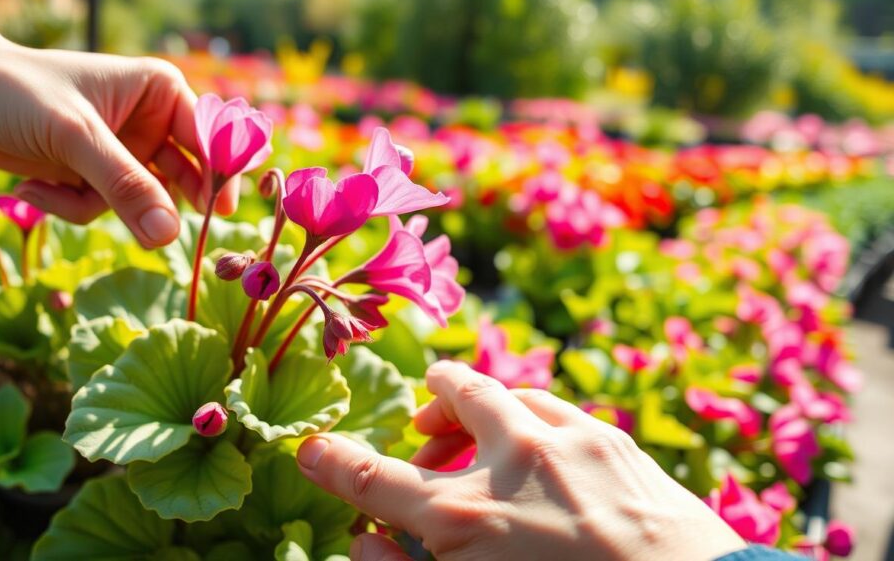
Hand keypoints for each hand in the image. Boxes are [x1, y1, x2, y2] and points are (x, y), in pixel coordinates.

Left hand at [0, 39, 237, 246]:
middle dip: (159, 203)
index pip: (207, 138)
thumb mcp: (74, 137)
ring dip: (96, 206)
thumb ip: (125, 185)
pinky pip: (104, 210)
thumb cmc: (17, 93)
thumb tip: (169, 236)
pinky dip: (68, 207)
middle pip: (184, 177)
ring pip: (140, 202)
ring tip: (53, 189)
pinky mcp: (93, 177)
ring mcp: (122, 153)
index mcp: (160, 92)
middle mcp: (149, 123)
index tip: (219, 211)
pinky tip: (30, 188)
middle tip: (162, 232)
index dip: (219, 173)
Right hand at [297, 361, 745, 560]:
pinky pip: (559, 409)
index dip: (333, 462)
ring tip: (482, 445)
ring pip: (510, 393)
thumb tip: (369, 538)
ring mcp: (573, 442)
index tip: (311, 449)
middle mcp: (515, 461)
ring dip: (483, 411)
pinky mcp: (619, 442)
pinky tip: (544, 458)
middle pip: (454, 393)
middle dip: (430, 403)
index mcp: (466, 518)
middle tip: (424, 433)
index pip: (375, 479)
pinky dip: (534, 422)